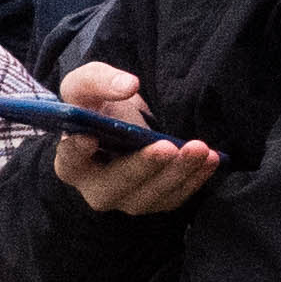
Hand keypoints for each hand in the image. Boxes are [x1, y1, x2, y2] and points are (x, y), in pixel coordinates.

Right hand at [46, 61, 224, 214]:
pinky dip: (195, 179)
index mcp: (72, 161)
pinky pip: (176, 197)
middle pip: (115, 186)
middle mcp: (96, 188)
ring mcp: (127, 199)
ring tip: (199, 149)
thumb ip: (100, 80)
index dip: (77, 152)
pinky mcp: (156, 201)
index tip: (90, 138)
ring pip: (150, 196)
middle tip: (166, 146)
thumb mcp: (89, 84)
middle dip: (143, 166)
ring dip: (177, 173)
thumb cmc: (100, 106)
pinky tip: (211, 159)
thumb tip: (128, 85)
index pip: (70, 160)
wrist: (125, 124)